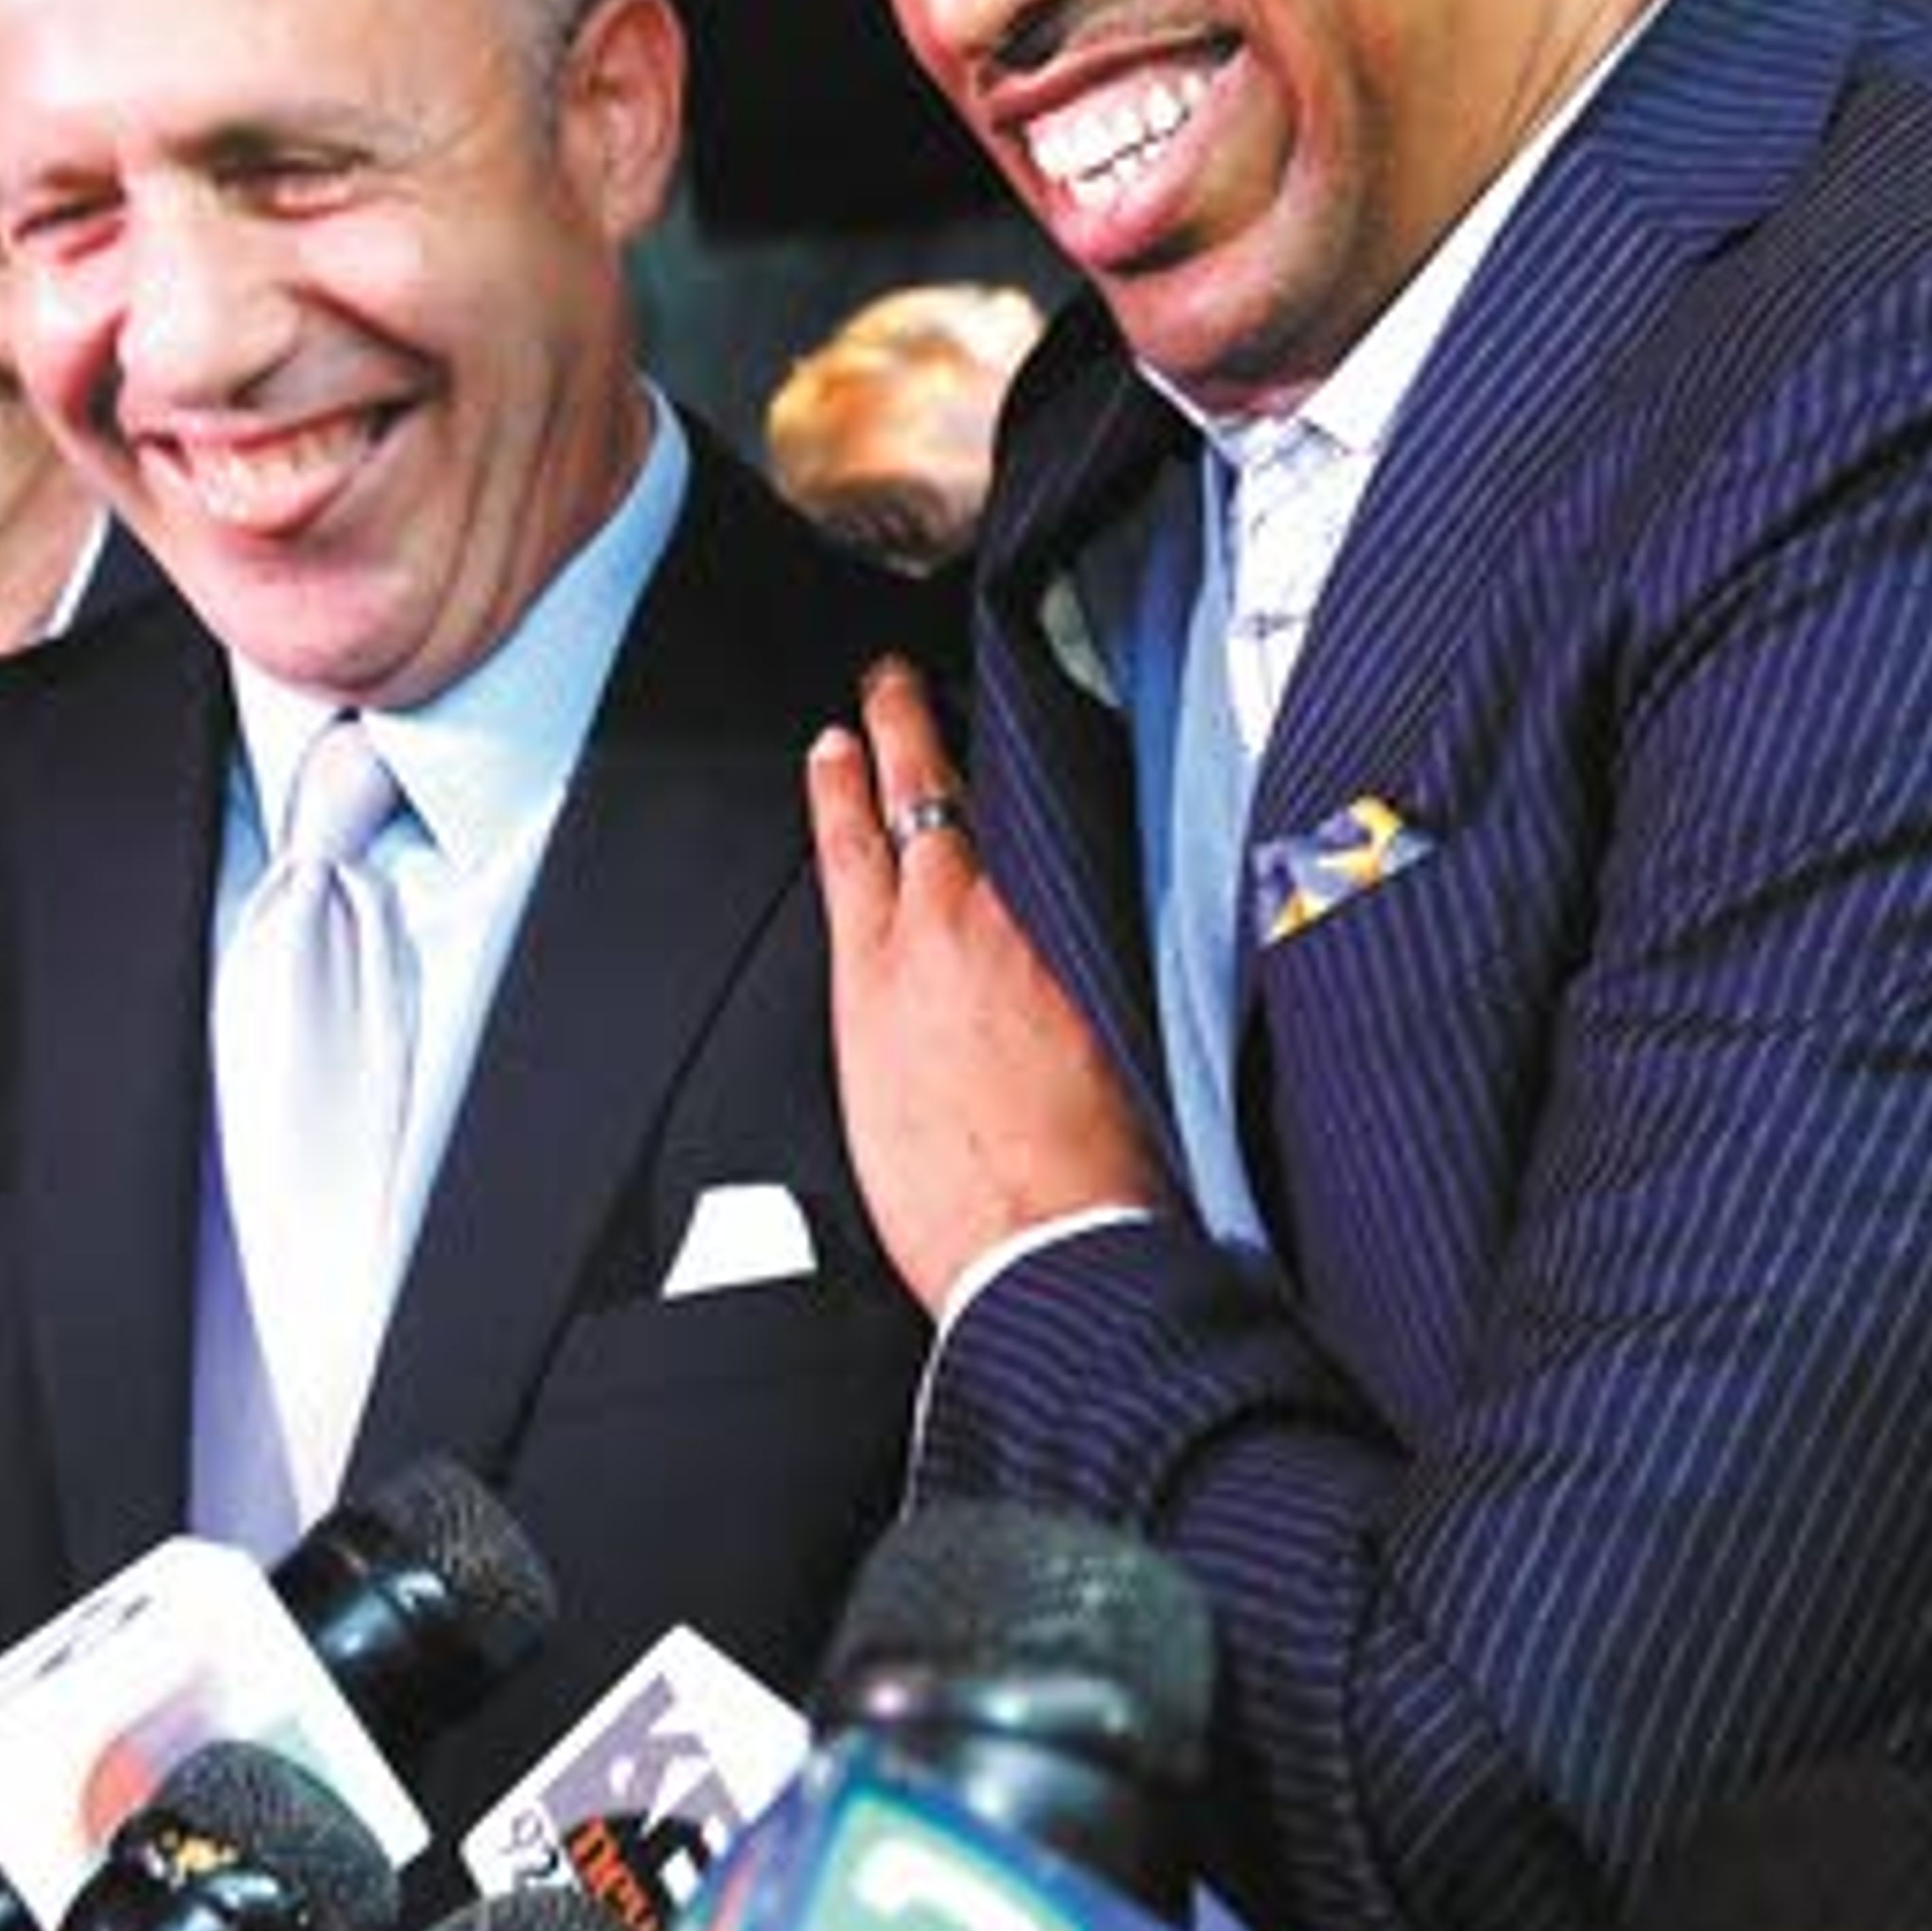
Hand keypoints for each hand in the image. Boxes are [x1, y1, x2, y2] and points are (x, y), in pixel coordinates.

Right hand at [807, 658, 1173, 1313]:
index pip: (847, 848)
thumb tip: (914, 1032)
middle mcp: (942, 937)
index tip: (836, 743)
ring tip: (983, 726)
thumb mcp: (881, 1115)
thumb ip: (898, 1044)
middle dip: (902, 731)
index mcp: (870, 981)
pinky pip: (1076, 864)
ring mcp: (1027, 935)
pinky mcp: (1095, 956)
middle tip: (892, 682)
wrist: (1041, 1249)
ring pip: (1001, 824)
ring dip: (987, 769)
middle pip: (920, 806)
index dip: (839, 787)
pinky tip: (1077, 799)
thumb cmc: (955, 1213)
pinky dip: (1065, 827)